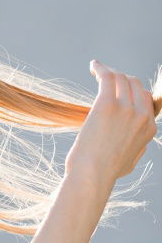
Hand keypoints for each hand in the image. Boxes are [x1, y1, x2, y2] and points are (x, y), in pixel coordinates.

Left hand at [65, 60, 157, 180]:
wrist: (92, 176)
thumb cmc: (105, 171)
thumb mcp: (131, 160)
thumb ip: (137, 145)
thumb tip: (135, 138)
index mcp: (149, 126)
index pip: (145, 97)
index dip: (131, 90)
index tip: (117, 88)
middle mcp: (141, 114)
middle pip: (134, 83)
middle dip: (121, 79)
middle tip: (106, 79)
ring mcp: (126, 108)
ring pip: (121, 77)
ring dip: (109, 72)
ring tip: (98, 71)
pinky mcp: (107, 104)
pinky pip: (107, 76)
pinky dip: (100, 68)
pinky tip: (94, 66)